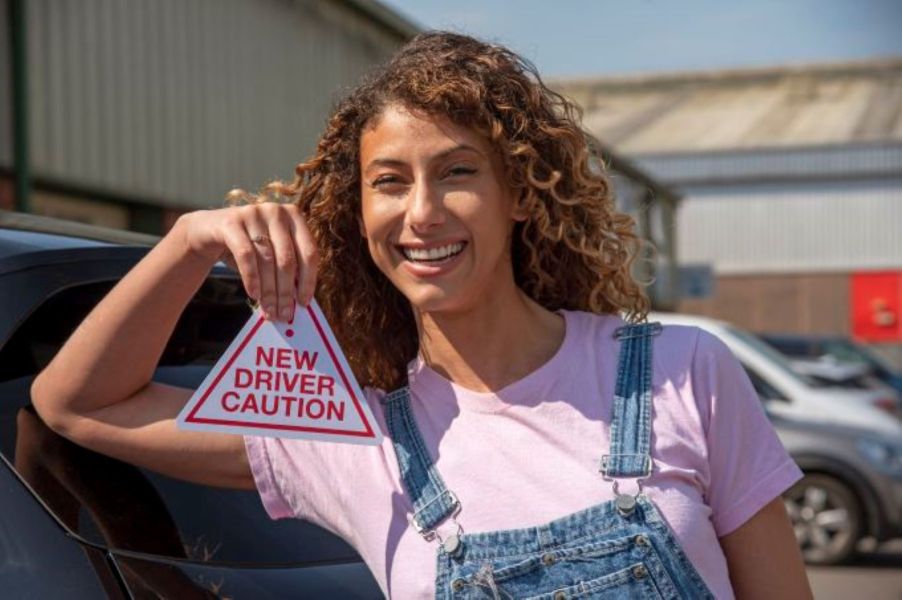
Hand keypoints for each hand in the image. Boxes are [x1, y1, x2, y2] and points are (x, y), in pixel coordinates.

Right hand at [178, 203, 317, 320]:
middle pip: (287, 259)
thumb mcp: (272, 254)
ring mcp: (253, 213)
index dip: (308, 279)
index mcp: (294, 217)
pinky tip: (254, 295)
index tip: (304, 303)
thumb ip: (288, 269)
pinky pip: (246, 255)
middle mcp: (276, 211)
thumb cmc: (248, 246)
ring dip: (269, 291)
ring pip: (267, 260)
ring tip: (269, 311)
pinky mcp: (231, 221)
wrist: (208, 231)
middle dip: (286, 291)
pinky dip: (252, 278)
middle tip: (284, 315)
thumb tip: (299, 302)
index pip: (309, 252)